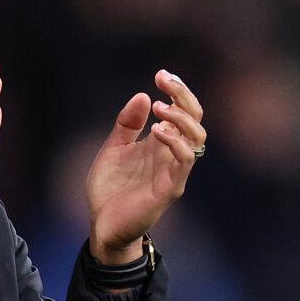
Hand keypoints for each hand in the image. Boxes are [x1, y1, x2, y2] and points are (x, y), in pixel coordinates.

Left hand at [86, 70, 206, 263]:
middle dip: (184, 96)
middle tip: (164, 79)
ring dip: (181, 118)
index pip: (183, 112)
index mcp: (160, 144)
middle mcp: (171, 155)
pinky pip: (184, 162)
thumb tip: (143, 95)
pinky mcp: (169, 189)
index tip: (161, 75)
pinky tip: (156, 131)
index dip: (178, 91)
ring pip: (196, 138)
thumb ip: (126, 125)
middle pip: (195, 119)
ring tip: (160, 108)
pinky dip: (174, 142)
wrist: (102, 226)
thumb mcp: (113, 150)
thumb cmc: (110, 190)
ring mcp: (173, 172)